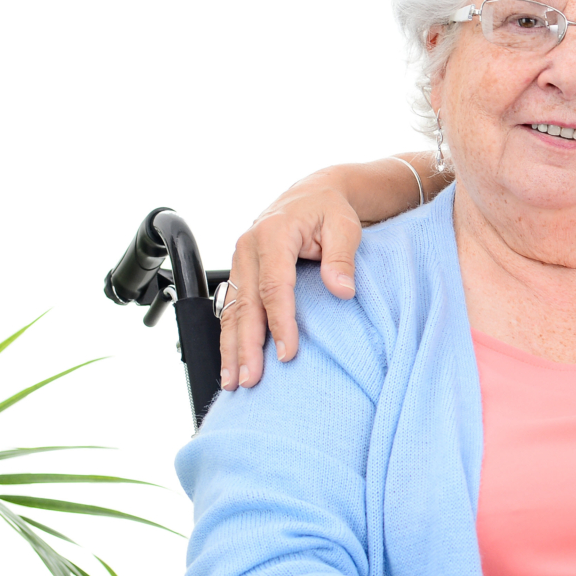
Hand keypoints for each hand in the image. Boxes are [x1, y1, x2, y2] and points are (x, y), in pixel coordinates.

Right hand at [218, 164, 406, 388]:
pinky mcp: (239, 271)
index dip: (280, 322)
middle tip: (249, 380)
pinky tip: (231, 361)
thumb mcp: (345, 226)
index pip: (274, 286)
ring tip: (232, 382)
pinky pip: (231, 307)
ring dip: (231, 347)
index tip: (287, 353)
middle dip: (246, 345)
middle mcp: (248, 246)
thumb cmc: (330, 209)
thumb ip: (342, 257)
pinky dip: (229, 336)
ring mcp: (239, 259)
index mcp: (273, 233)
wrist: (313, 193)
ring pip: (232, 309)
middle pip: (245, 304)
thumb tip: (343, 291)